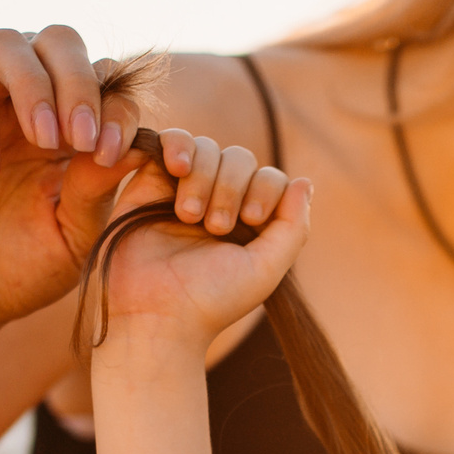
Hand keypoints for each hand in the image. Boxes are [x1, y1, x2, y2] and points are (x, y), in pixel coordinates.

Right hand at [0, 26, 152, 335]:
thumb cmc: (21, 269)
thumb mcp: (74, 235)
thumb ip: (100, 188)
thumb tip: (137, 144)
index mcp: (71, 127)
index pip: (104, 79)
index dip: (116, 106)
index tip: (112, 153)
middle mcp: (27, 107)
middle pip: (57, 40)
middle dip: (78, 78)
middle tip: (82, 136)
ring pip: (5, 44)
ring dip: (33, 84)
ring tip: (45, 140)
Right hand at [89, 132, 311, 354]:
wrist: (155, 313)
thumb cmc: (211, 299)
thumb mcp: (266, 268)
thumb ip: (293, 227)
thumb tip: (304, 181)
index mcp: (249, 222)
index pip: (270, 178)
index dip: (265, 189)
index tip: (250, 220)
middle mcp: (218, 201)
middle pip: (240, 158)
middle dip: (232, 186)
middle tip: (215, 226)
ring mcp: (183, 190)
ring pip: (207, 149)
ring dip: (204, 177)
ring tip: (189, 216)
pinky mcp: (149, 182)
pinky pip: (170, 141)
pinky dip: (178, 145)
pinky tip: (177, 167)